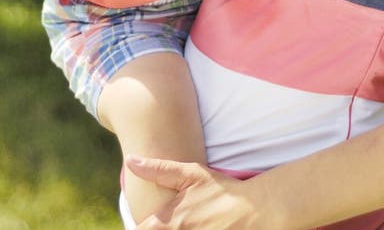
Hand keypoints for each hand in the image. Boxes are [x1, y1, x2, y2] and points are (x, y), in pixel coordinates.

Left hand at [126, 156, 271, 229]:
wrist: (254, 209)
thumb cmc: (221, 190)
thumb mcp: (191, 174)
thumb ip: (159, 169)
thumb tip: (129, 159)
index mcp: (172, 221)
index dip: (141, 227)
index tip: (147, 223)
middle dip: (158, 229)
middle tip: (172, 222)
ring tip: (186, 225)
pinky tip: (200, 229)